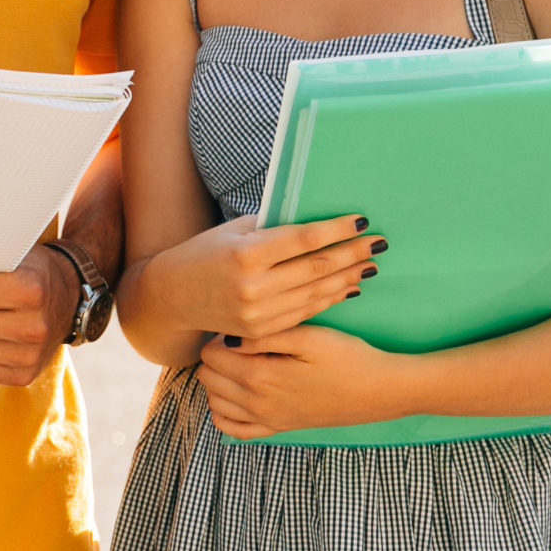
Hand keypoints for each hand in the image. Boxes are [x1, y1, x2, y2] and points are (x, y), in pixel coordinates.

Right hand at [135, 213, 383, 342]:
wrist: (172, 298)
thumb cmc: (205, 253)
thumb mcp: (233, 232)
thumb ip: (272, 227)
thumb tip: (316, 219)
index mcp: (246, 254)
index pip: (304, 240)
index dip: (336, 230)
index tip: (361, 221)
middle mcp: (253, 286)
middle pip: (317, 268)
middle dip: (352, 254)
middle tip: (378, 243)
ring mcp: (257, 313)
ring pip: (316, 293)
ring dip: (347, 278)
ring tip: (370, 265)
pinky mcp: (260, 331)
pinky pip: (304, 313)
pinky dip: (329, 299)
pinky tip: (347, 288)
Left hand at [194, 325, 419, 438]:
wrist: (379, 390)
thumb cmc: (347, 356)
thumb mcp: (308, 336)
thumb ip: (264, 336)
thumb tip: (228, 339)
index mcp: (261, 377)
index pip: (210, 356)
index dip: (219, 335)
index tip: (241, 326)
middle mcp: (256, 404)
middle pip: (207, 378)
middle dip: (216, 356)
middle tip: (242, 343)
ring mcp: (266, 420)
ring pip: (214, 402)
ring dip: (219, 381)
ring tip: (242, 362)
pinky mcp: (277, 428)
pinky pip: (232, 429)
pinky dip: (225, 411)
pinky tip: (238, 392)